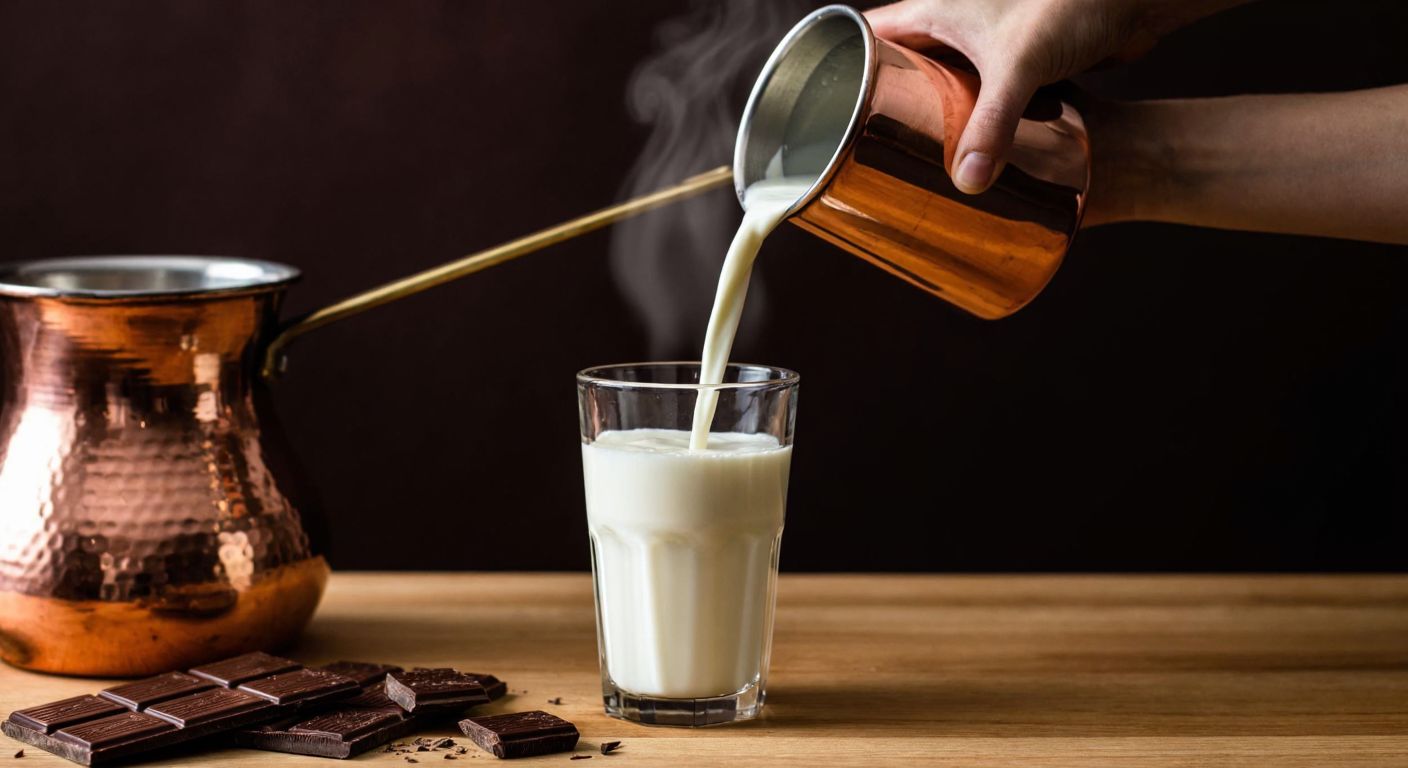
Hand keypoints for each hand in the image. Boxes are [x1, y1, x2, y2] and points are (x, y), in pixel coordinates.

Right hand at [866, 0, 1237, 193]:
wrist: (1135, 1)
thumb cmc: (1072, 6)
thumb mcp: (1019, 67)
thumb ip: (991, 125)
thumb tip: (966, 182)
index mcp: (934, 11)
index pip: (867, 36)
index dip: (839, 66)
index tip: (819, 109)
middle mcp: (953, 28)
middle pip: (898, 72)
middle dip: (879, 110)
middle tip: (859, 154)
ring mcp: (984, 50)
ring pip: (938, 92)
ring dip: (924, 125)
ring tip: (900, 167)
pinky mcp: (1015, 71)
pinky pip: (977, 105)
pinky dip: (966, 130)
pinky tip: (961, 161)